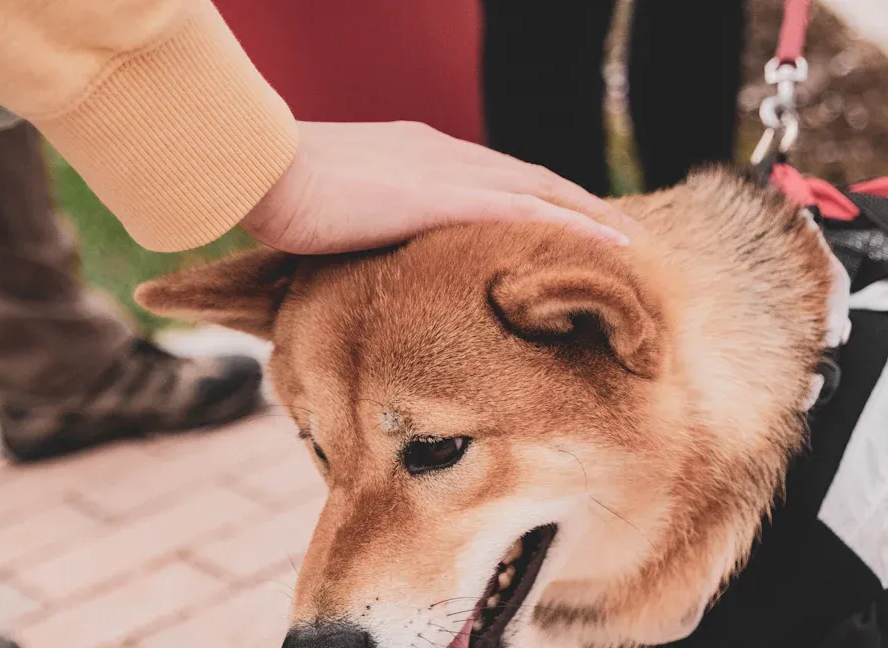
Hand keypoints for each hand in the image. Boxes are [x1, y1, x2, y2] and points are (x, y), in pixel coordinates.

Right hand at [240, 121, 631, 253]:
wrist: (261, 170)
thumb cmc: (281, 194)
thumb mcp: (334, 207)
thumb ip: (364, 225)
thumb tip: (364, 255)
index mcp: (417, 152)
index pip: (492, 174)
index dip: (532, 195)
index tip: (560, 218)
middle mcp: (442, 152)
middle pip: (528, 175)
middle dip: (574, 202)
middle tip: (613, 230)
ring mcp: (447, 171)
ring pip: (539, 189)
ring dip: (587, 213)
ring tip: (626, 240)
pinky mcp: (444, 196)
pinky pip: (526, 210)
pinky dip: (572, 224)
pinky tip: (607, 242)